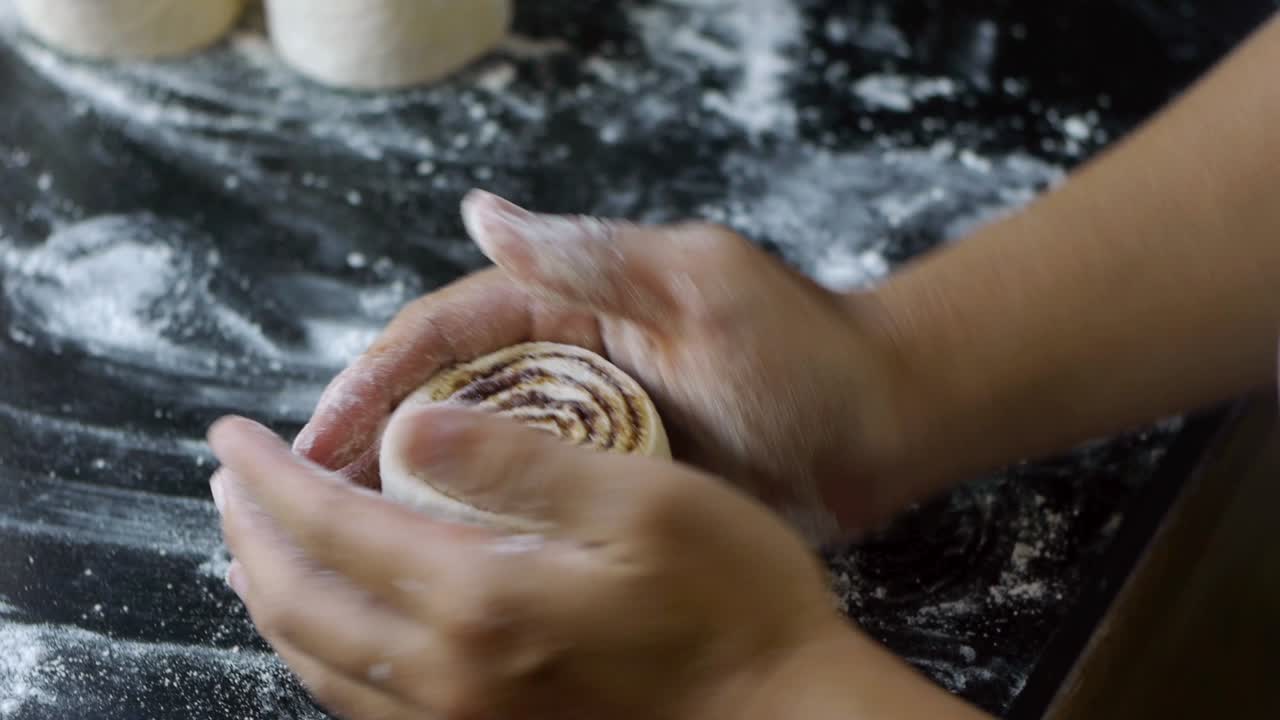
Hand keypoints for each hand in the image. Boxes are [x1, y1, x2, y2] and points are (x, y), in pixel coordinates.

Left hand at [212, 409, 836, 718]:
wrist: (783, 714)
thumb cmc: (731, 599)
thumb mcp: (641, 496)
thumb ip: (516, 462)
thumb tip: (403, 429)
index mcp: (480, 599)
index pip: (329, 527)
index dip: (266, 475)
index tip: (229, 433)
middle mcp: (449, 676)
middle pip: (298, 604)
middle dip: (247, 533)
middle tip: (228, 479)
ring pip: (318, 663)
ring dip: (272, 593)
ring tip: (259, 540)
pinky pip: (362, 703)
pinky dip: (322, 649)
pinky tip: (335, 620)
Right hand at [293, 190, 909, 541]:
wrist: (883, 430)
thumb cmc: (805, 350)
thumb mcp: (702, 287)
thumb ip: (596, 258)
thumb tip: (480, 212)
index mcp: (577, 304)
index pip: (450, 331)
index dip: (377, 378)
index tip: (322, 434)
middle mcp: (570, 366)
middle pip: (443, 400)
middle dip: (370, 444)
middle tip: (304, 502)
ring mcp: (589, 432)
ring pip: (475, 461)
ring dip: (408, 497)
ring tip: (341, 547)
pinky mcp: (614, 491)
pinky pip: (529, 513)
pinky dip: (477, 537)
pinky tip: (435, 574)